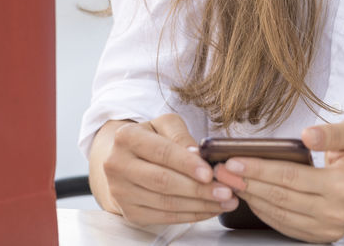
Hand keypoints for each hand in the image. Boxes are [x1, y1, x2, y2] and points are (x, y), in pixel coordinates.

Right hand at [98, 114, 239, 225]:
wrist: (123, 161)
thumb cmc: (150, 139)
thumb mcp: (163, 125)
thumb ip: (180, 135)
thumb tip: (197, 154)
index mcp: (126, 137)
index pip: (161, 152)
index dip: (187, 164)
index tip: (210, 173)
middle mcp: (117, 165)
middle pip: (163, 181)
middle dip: (198, 188)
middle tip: (226, 191)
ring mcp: (121, 192)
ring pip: (166, 203)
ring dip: (200, 205)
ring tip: (225, 201)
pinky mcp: (130, 212)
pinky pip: (165, 217)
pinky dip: (191, 215)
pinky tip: (209, 209)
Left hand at [212, 120, 343, 242]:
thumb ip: (331, 133)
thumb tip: (307, 136)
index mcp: (343, 185)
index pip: (290, 177)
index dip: (259, 169)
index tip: (232, 160)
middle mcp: (336, 212)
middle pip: (280, 197)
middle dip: (246, 183)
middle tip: (220, 171)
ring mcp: (328, 228)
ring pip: (279, 214)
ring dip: (251, 198)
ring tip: (229, 182)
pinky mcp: (320, 236)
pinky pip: (285, 225)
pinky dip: (263, 211)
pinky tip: (249, 196)